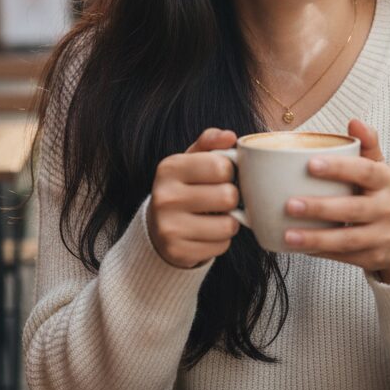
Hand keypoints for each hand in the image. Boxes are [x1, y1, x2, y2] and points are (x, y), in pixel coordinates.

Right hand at [146, 127, 240, 268]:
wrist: (158, 227)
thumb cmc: (184, 186)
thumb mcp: (191, 159)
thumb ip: (211, 142)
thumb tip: (230, 137)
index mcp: (169, 167)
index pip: (221, 166)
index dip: (229, 171)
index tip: (221, 175)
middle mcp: (164, 196)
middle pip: (228, 196)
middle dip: (232, 197)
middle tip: (220, 198)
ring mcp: (168, 227)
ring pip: (228, 225)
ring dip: (229, 221)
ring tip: (216, 216)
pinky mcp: (177, 252)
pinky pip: (221, 246)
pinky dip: (221, 240)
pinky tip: (207, 233)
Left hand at [282, 119, 389, 283]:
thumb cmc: (382, 194)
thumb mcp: (379, 168)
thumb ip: (367, 144)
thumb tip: (354, 121)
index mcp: (386, 180)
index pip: (364, 171)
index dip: (338, 168)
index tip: (310, 164)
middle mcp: (387, 208)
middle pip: (353, 208)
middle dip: (320, 208)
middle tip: (289, 204)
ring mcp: (382, 236)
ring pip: (347, 239)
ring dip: (316, 239)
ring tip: (289, 235)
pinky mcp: (373, 258)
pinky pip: (344, 257)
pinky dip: (321, 253)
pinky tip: (299, 248)